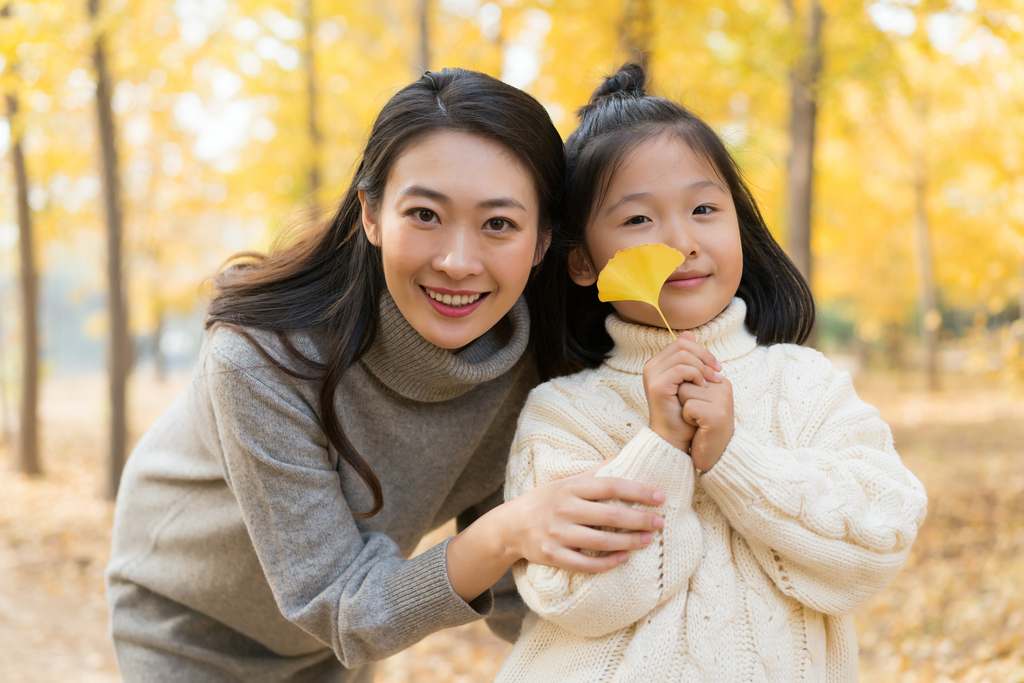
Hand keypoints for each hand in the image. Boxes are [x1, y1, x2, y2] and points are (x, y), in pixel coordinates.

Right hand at [500, 462, 665, 573]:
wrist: (510, 526)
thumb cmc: (546, 500)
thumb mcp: (567, 481)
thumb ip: (596, 472)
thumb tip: (626, 454)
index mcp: (571, 488)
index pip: (611, 486)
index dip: (638, 491)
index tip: (660, 497)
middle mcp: (564, 509)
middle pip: (610, 516)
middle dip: (640, 519)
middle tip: (660, 522)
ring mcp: (557, 534)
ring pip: (601, 542)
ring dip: (629, 542)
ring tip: (648, 540)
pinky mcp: (552, 555)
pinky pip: (585, 564)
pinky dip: (607, 563)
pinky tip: (624, 558)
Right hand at [643, 331, 721, 450]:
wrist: (675, 436)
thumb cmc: (684, 411)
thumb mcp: (689, 381)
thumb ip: (689, 360)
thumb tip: (690, 333)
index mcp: (658, 363)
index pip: (682, 343)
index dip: (702, 351)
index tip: (717, 366)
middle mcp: (651, 366)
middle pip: (682, 345)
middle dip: (704, 357)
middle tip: (718, 372)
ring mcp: (652, 375)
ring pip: (683, 355)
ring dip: (703, 367)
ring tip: (712, 381)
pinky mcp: (657, 386)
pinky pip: (682, 369)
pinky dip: (696, 375)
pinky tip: (702, 386)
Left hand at [679, 376, 733, 471]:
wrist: (712, 454)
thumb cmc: (700, 426)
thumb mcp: (698, 398)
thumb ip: (692, 381)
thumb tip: (676, 364)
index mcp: (720, 381)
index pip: (688, 369)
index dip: (683, 390)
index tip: (693, 404)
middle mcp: (724, 387)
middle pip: (684, 379)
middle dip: (682, 397)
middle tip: (695, 414)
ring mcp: (722, 400)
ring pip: (684, 390)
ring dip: (684, 407)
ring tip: (697, 419)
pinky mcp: (716, 415)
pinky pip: (688, 406)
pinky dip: (687, 417)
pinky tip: (698, 426)